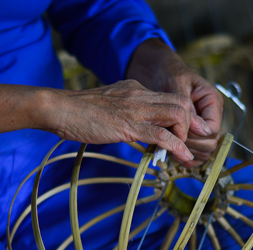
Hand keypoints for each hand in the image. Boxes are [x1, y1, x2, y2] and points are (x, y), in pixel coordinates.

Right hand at [46, 80, 212, 164]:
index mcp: (135, 88)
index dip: (184, 116)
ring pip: (178, 115)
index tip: (189, 132)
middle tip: (193, 143)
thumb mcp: (108, 106)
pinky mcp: (129, 125)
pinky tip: (182, 158)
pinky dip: (177, 147)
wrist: (59, 108)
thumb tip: (133, 128)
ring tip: (186, 154)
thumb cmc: (78, 112)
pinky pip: (162, 134)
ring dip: (187, 136)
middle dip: (193, 125)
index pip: (170, 97)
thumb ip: (124, 112)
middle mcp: (140, 94)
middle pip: (181, 103)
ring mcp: (135, 109)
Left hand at [126, 39, 223, 167]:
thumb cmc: (170, 75)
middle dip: (192, 148)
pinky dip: (184, 156)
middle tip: (172, 146)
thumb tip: (198, 127)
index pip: (213, 131)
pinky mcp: (194, 132)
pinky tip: (171, 154)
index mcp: (212, 102)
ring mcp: (203, 126)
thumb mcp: (177, 85)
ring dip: (187, 154)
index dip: (196, 139)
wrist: (161, 73)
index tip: (178, 138)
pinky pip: (194, 152)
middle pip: (210, 145)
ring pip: (203, 152)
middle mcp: (211, 116)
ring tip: (169, 150)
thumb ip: (186, 106)